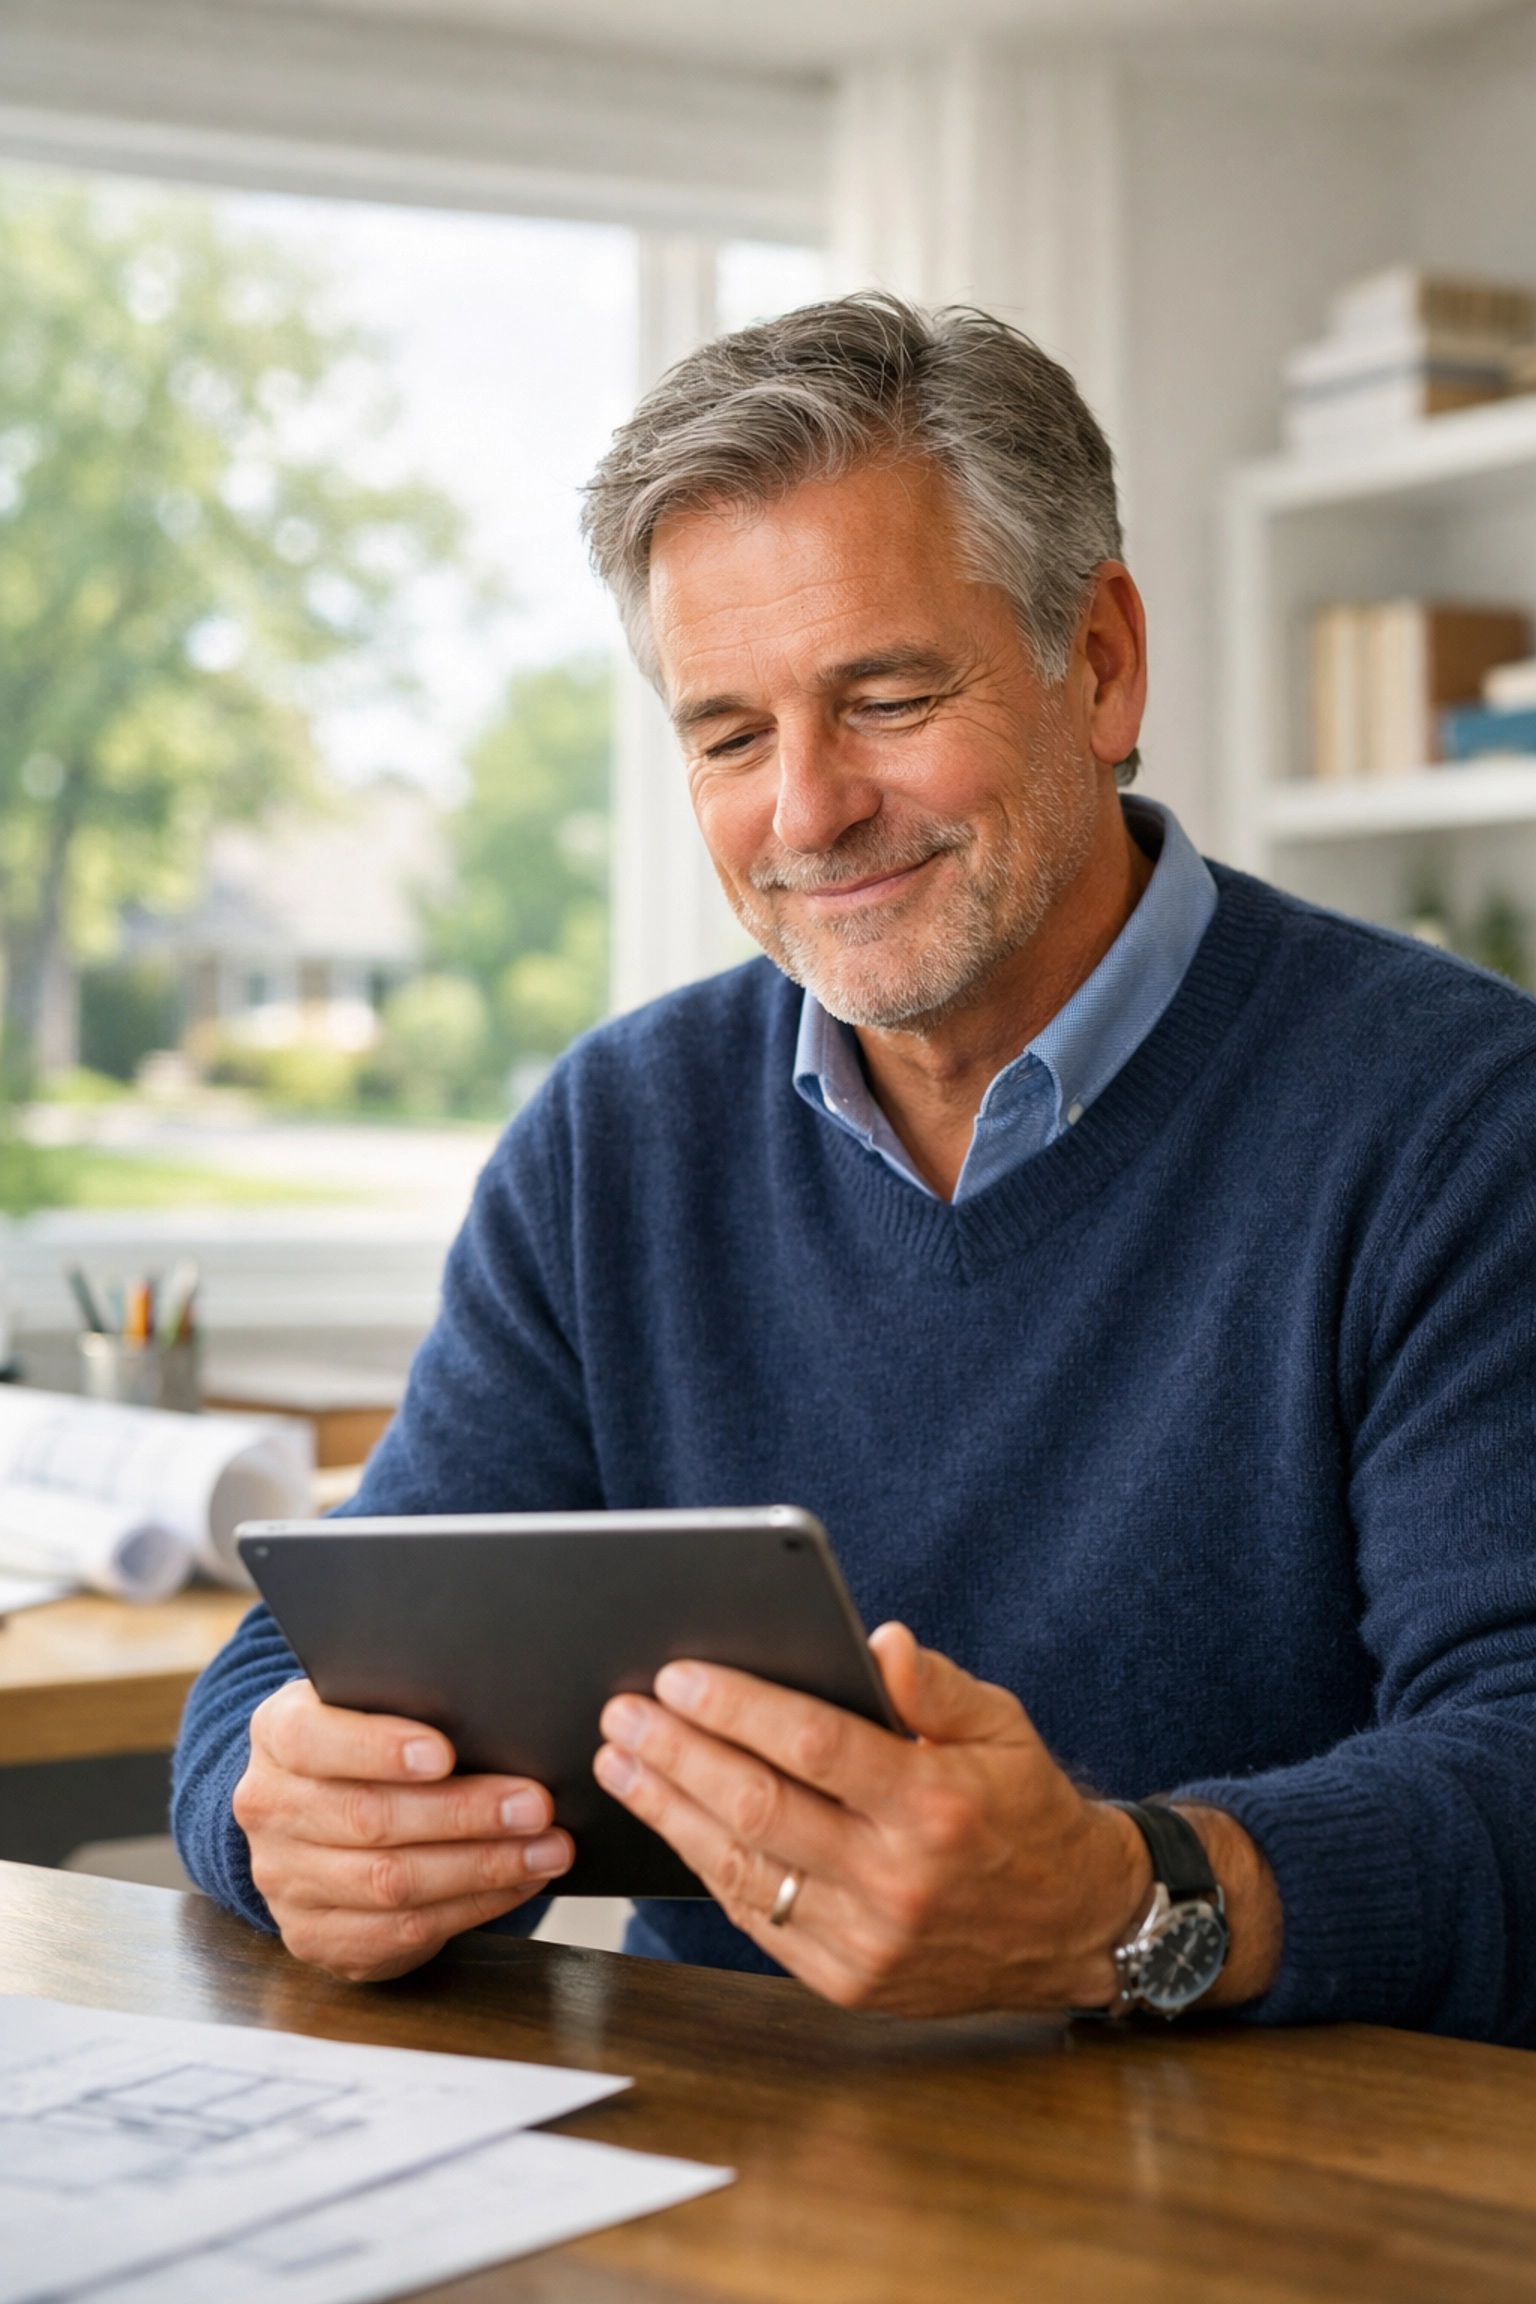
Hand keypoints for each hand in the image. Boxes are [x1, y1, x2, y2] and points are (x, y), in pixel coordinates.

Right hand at [234, 1679, 572, 1982]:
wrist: (313, 1813)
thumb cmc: (364, 1746)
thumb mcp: (366, 1709)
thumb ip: (407, 1705)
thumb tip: (497, 1717)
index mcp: (276, 1735)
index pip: (312, 1740)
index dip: (377, 1748)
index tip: (446, 1753)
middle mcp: (269, 1809)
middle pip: (368, 1818)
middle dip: (464, 1814)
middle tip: (536, 1805)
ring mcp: (285, 1881)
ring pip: (390, 1882)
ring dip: (483, 1866)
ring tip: (547, 1847)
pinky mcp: (316, 1936)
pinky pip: (404, 1930)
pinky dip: (474, 1906)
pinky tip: (519, 1881)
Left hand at [595, 1624, 1279, 2015]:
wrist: (1074, 1926)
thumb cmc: (1025, 1808)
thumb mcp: (1002, 1726)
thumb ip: (934, 1685)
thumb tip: (876, 1641)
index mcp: (935, 1805)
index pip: (814, 1746)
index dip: (737, 1708)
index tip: (679, 1675)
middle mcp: (898, 1880)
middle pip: (759, 1808)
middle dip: (677, 1755)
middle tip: (623, 1713)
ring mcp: (868, 1941)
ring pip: (742, 1869)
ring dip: (670, 1811)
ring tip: (621, 1763)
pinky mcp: (847, 1981)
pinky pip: (756, 1918)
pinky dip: (704, 1866)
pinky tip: (671, 1822)